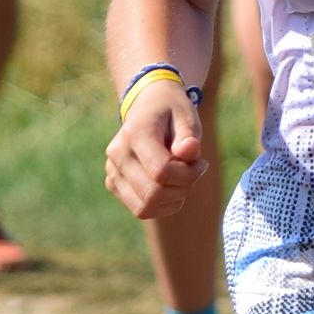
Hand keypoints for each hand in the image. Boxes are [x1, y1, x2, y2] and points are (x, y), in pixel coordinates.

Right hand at [104, 79, 205, 217]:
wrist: (147, 104)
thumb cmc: (172, 110)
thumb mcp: (187, 115)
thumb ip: (189, 135)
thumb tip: (189, 153)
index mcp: (134, 134)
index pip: (161, 172)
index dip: (188, 174)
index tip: (201, 162)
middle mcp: (117, 154)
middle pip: (152, 194)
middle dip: (182, 188)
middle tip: (195, 171)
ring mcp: (112, 171)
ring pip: (144, 208)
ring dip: (172, 200)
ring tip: (183, 179)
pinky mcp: (113, 184)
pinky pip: (140, 209)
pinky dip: (162, 205)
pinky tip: (172, 186)